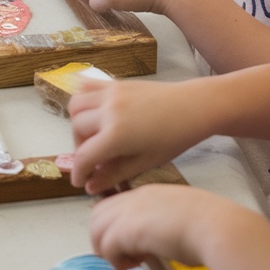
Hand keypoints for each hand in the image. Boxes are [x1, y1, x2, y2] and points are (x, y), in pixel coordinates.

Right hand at [69, 77, 200, 192]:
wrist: (194, 107)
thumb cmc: (174, 138)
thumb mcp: (144, 163)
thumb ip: (113, 174)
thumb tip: (89, 186)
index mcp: (116, 135)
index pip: (83, 157)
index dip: (78, 173)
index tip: (80, 181)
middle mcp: (108, 111)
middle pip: (76, 130)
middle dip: (81, 148)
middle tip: (95, 158)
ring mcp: (110, 93)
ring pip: (75, 106)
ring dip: (78, 123)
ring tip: (94, 135)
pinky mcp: (115, 83)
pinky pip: (86, 85)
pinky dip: (83, 98)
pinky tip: (94, 112)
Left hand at [90, 183, 222, 269]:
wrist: (218, 228)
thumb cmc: (210, 227)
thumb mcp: (182, 218)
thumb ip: (163, 224)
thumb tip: (158, 241)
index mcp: (149, 193)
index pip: (116, 206)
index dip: (117, 228)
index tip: (132, 247)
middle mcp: (136, 198)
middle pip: (99, 214)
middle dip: (104, 238)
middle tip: (124, 258)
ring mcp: (130, 211)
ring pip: (96, 229)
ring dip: (106, 251)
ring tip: (126, 265)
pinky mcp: (127, 230)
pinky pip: (106, 246)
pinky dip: (114, 261)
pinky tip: (130, 268)